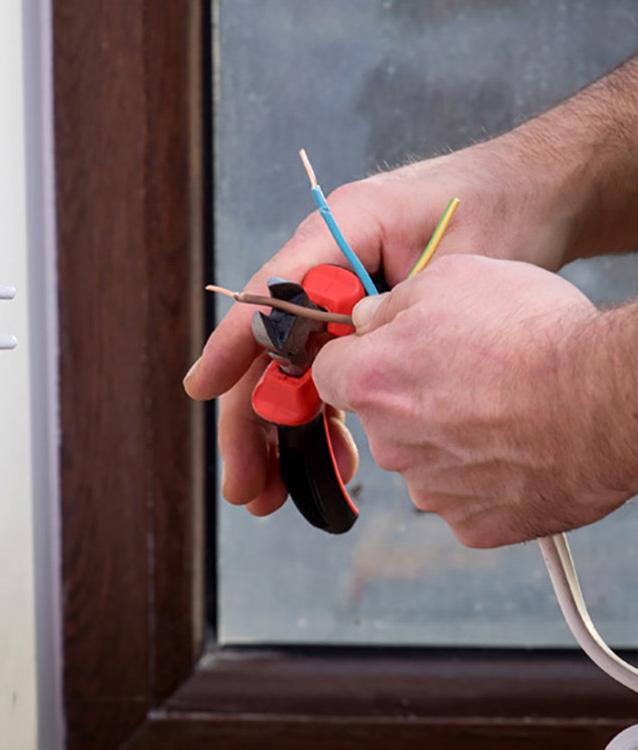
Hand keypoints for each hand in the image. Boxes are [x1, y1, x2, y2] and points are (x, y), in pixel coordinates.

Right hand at [184, 142, 575, 515]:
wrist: (533, 198)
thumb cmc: (497, 211)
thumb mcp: (454, 259)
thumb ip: (393, 307)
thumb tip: (336, 365)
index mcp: (338, 234)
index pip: (271, 293)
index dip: (233, 345)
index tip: (202, 389)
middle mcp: (328, 268)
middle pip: (273, 348)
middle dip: (254, 420)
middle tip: (246, 486)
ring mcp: (343, 301)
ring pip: (297, 373)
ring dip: (286, 433)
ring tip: (276, 493)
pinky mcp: (363, 327)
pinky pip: (331, 380)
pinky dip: (327, 421)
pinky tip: (331, 461)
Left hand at [312, 254, 629, 546]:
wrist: (605, 401)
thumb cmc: (532, 334)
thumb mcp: (451, 278)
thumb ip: (391, 304)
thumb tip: (368, 321)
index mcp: (371, 383)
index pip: (328, 373)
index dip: (355, 358)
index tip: (381, 352)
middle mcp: (390, 443)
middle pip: (381, 417)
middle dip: (408, 397)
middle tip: (464, 375)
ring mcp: (430, 490)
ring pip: (422, 458)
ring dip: (447, 437)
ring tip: (501, 410)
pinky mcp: (471, 524)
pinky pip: (461, 495)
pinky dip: (481, 475)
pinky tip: (516, 448)